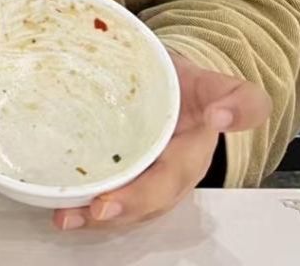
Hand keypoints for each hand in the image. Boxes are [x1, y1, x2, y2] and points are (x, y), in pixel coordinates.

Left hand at [52, 52, 270, 230]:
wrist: (165, 86)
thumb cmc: (184, 86)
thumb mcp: (210, 81)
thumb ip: (238, 97)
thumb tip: (223, 116)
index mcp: (195, 150)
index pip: (188, 166)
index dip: (166, 180)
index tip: (142, 182)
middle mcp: (174, 175)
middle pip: (155, 197)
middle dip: (128, 204)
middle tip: (99, 206)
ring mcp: (148, 183)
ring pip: (129, 208)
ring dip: (99, 217)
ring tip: (68, 216)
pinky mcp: (125, 184)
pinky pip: (109, 202)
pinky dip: (85, 212)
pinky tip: (62, 212)